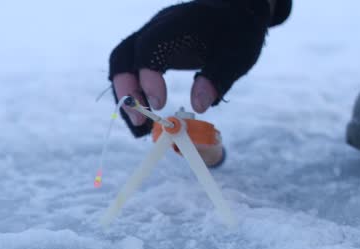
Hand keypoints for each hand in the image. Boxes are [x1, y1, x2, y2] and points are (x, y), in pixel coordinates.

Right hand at [108, 0, 290, 136]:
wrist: (234, 13)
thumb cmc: (236, 32)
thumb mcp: (237, 55)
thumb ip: (217, 77)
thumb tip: (198, 106)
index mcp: (177, 25)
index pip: (149, 47)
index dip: (147, 76)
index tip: (159, 104)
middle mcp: (156, 29)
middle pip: (122, 56)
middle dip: (126, 90)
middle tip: (140, 120)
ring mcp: (150, 39)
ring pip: (122, 65)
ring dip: (126, 97)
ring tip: (140, 125)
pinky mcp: (150, 52)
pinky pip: (131, 72)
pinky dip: (134, 95)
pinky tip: (144, 116)